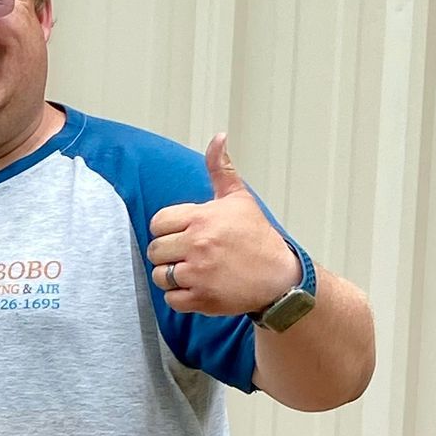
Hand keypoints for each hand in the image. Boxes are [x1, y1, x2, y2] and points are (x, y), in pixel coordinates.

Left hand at [146, 134, 298, 317]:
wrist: (280, 277)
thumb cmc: (257, 237)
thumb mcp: (239, 199)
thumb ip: (221, 169)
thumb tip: (218, 136)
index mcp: (203, 218)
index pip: (158, 223)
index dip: (169, 229)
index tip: (186, 234)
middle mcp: (198, 245)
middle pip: (155, 250)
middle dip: (169, 253)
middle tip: (191, 254)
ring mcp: (199, 274)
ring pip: (160, 275)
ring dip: (172, 276)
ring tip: (194, 271)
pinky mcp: (202, 299)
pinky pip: (171, 299)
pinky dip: (181, 297)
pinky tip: (199, 287)